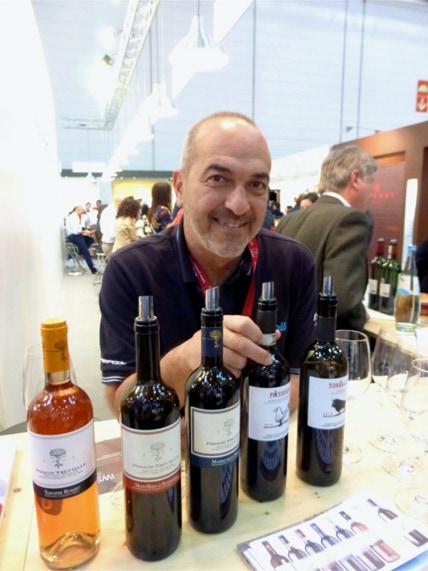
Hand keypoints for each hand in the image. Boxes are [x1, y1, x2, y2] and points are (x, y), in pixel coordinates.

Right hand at [160, 315, 278, 407]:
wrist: (184, 358)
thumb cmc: (214, 344)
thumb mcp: (230, 334)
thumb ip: (251, 334)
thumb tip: (275, 334)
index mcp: (224, 322)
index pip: (243, 323)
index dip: (257, 333)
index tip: (264, 341)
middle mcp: (215, 332)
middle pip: (241, 343)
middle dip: (257, 353)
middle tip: (266, 360)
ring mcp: (207, 347)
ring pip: (236, 359)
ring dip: (242, 366)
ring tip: (240, 366)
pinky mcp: (202, 362)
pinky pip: (226, 371)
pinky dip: (232, 374)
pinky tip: (230, 371)